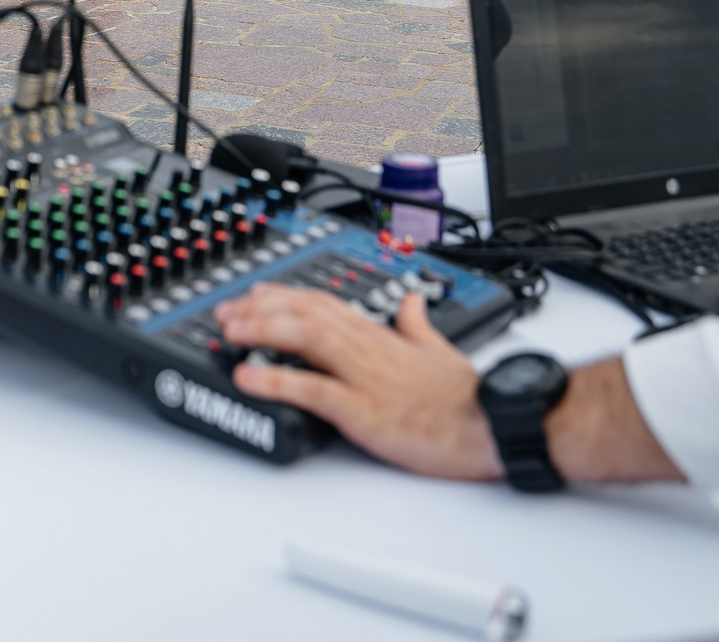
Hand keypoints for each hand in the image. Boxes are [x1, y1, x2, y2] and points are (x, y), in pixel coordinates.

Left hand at [215, 285, 500, 480]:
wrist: (492, 425)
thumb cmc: (468, 395)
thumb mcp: (439, 348)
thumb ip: (417, 324)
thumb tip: (411, 302)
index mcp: (382, 334)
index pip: (323, 302)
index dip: (283, 296)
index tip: (254, 294)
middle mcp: (368, 348)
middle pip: (305, 313)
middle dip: (260, 309)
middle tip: (226, 312)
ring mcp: (364, 377)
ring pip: (305, 339)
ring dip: (261, 331)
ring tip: (229, 332)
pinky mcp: (365, 411)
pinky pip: (313, 390)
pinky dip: (276, 382)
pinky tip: (248, 379)